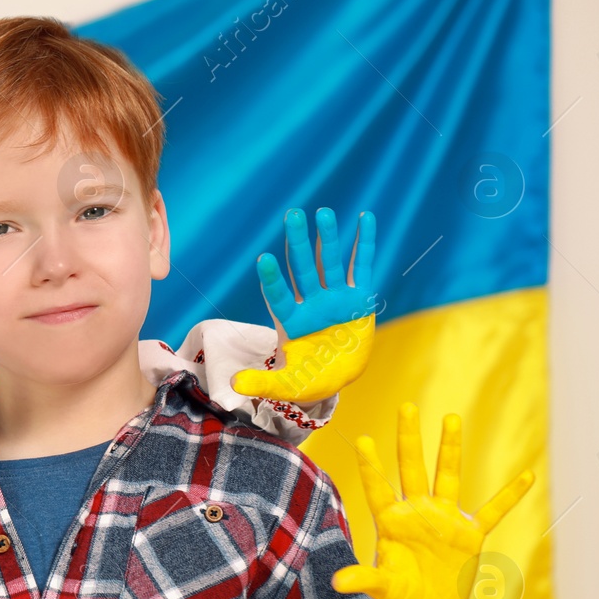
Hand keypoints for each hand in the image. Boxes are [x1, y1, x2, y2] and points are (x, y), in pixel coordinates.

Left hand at [232, 207, 375, 403]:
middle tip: (292, 215)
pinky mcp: (359, 298)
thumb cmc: (309, 380)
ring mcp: (336, 298)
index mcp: (291, 322)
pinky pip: (363, 266)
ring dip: (328, 238)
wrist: (339, 378)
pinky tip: (366, 218)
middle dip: (299, 243)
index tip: (264, 259)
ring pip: (331, 263)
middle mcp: (311, 304)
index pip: (279, 296)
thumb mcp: (286, 385)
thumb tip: (232, 384)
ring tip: (323, 212)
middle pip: (303, 269)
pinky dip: (365, 244)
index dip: (273, 279)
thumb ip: (262, 383)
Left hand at [333, 402, 534, 598]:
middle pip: (412, 468)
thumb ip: (365, 579)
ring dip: (450, 448)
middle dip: (408, 438)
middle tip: (406, 406)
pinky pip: (494, 512)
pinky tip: (527, 476)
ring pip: (448, 476)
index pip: (378, 488)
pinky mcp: (471, 535)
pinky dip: (510, 496)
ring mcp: (445, 519)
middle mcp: (417, 512)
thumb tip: (337, 583)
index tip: (362, 439)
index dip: (371, 466)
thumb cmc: (400, 595)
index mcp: (391, 522)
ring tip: (451, 418)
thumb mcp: (383, 588)